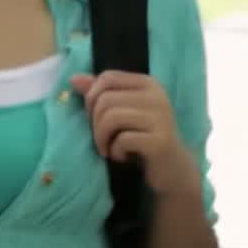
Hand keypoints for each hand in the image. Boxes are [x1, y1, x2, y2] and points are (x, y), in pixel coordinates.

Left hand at [71, 72, 200, 196]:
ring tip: (107, 148)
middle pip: (106, 99)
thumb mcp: (123, 112)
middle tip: (101, 139)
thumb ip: (101, 94)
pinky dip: (115, 151)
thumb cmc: (142, 138)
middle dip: (95, 123)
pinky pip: (123, 140)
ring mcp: (161, 118)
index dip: (92, 97)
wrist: (172, 169)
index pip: (108, 77)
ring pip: (111, 117)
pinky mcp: (160, 141)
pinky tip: (122, 157)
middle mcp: (156, 96)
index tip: (94, 117)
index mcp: (147, 84)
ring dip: (101, 138)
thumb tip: (74, 79)